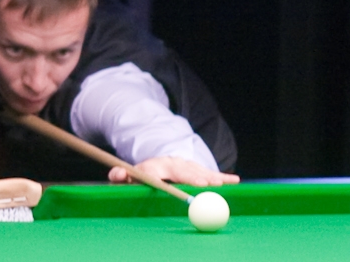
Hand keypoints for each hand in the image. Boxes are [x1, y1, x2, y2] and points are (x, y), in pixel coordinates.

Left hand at [109, 156, 240, 187]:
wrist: (155, 162)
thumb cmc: (142, 175)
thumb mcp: (129, 176)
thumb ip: (120, 175)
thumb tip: (115, 173)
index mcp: (158, 166)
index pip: (172, 172)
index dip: (185, 178)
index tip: (196, 185)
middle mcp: (175, 163)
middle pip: (190, 171)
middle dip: (202, 178)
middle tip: (213, 186)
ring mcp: (187, 165)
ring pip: (202, 171)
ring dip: (214, 178)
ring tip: (226, 184)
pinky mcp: (195, 169)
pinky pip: (209, 172)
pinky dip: (222, 177)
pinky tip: (234, 181)